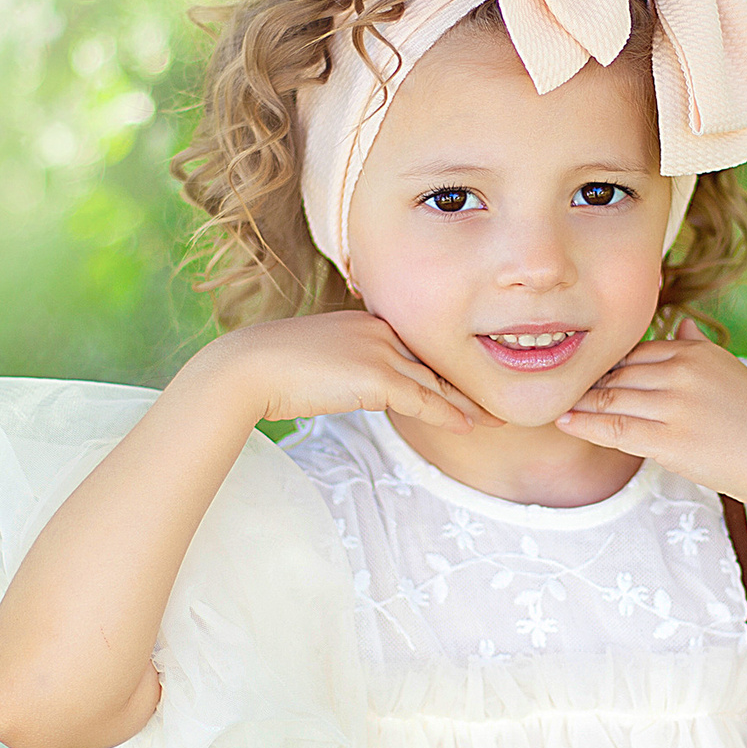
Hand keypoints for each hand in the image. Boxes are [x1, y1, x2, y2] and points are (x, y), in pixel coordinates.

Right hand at [197, 310, 504, 432]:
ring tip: (497, 419)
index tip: (466, 384)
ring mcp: (380, 350)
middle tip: (498, 399)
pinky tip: (469, 426)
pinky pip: (423, 400)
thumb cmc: (272, 367)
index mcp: (368, 321)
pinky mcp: (376, 376)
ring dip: (469, 403)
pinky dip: (448, 414)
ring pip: (435, 382)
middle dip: (467, 383)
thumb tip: (354, 386)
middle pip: (434, 362)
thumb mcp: (317, 359)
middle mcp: (381, 329)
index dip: (444, 370)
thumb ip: (344, 366)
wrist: (248, 367)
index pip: (417, 348)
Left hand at [554, 320, 746, 509]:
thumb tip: (683, 325)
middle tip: (559, 390)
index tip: (585, 377)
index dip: (607, 368)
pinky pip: (615, 428)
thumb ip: (700, 347)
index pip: (635, 353)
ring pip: (611, 398)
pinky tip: (566, 422)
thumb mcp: (731, 371)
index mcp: (695, 351)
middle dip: (588, 384)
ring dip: (581, 403)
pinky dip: (586, 424)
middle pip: (618, 373)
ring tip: (555, 405)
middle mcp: (683, 370)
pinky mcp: (670, 438)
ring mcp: (675, 404)